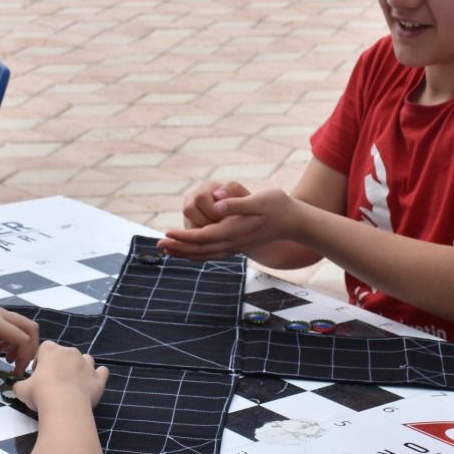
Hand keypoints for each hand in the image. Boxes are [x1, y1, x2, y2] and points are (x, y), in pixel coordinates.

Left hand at [0, 301, 38, 385]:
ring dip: (21, 344)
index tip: (16, 372)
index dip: (25, 357)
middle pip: (30, 328)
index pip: (23, 337)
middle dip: (30, 349)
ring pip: (22, 325)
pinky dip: (12, 339)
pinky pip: (12, 324)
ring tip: (8, 360)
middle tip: (19, 367)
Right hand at [10, 341, 107, 411]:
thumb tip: (18, 387)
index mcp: (51, 350)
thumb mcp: (21, 389)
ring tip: (72, 383)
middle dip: (60, 365)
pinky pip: (102, 372)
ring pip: (85, 359)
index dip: (40, 360)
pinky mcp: (99, 378)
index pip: (44, 348)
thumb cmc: (40, 393)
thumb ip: (20, 385)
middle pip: (65, 354)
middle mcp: (71, 352)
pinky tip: (92, 384)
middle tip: (53, 383)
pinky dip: (98, 376)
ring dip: (80, 367)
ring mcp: (87, 364)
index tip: (37, 374)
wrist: (64, 405)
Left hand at [161, 186, 297, 260]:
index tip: (167, 233)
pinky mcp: (237, 245)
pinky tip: (188, 251)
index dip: (184, 236)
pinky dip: (197, 254)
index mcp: (235, 231)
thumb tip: (216, 206)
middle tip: (158, 245)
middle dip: (178, 248)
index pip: (204, 236)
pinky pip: (212, 253)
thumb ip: (237, 203)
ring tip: (167, 250)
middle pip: (200, 249)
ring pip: (205, 254)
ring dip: (184, 253)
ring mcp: (235, 246)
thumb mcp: (260, 199)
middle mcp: (233, 242)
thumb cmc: (279, 207)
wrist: (295, 222)